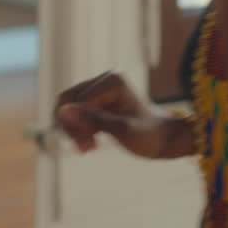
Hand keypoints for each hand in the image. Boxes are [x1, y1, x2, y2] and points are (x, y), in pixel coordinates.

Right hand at [53, 71, 190, 158]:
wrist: (164, 140)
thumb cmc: (149, 136)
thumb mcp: (123, 131)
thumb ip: (93, 120)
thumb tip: (63, 111)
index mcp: (113, 80)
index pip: (76, 101)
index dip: (76, 124)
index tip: (89, 146)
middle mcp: (104, 79)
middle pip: (67, 100)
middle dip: (71, 127)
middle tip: (85, 148)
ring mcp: (99, 89)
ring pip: (67, 107)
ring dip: (73, 130)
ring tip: (88, 148)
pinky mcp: (96, 100)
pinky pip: (74, 112)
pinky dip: (77, 130)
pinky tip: (91, 144)